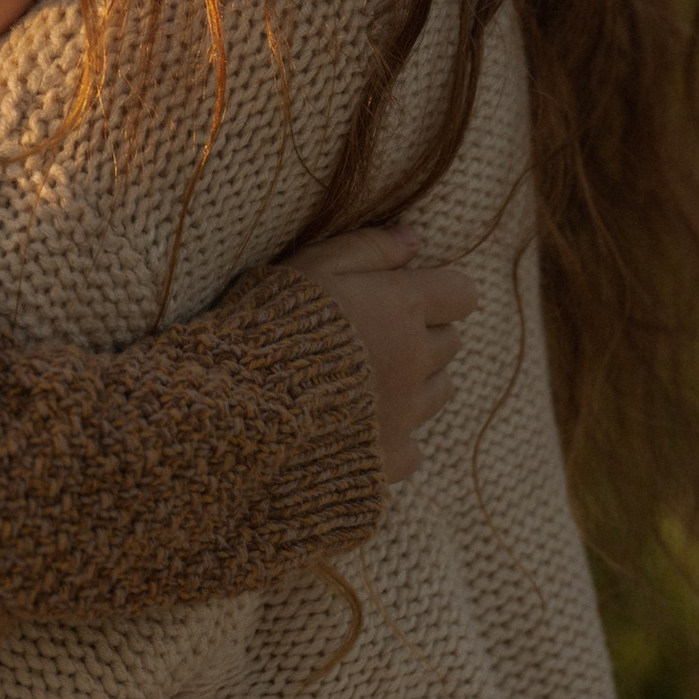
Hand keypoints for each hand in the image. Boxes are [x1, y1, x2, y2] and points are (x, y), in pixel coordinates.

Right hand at [293, 223, 479, 482]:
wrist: (236, 409)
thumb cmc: (267, 327)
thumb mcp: (312, 267)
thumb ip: (368, 249)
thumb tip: (414, 238)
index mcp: (402, 308)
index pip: (461, 294)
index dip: (437, 293)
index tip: (406, 297)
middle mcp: (414, 361)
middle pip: (450, 343)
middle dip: (421, 336)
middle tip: (373, 337)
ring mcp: (405, 414)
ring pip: (440, 392)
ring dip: (415, 383)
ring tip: (365, 381)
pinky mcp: (387, 460)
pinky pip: (413, 448)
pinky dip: (393, 437)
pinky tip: (357, 429)